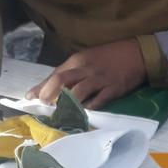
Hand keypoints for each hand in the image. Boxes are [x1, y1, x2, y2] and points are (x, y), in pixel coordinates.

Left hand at [28, 39, 146, 108]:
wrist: (137, 54)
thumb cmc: (109, 57)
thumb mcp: (87, 59)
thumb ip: (71, 72)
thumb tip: (51, 89)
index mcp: (78, 61)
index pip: (55, 74)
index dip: (41, 86)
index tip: (30, 97)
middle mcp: (86, 69)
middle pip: (62, 80)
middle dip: (50, 94)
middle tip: (44, 106)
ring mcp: (100, 79)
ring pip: (79, 91)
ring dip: (67, 103)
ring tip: (60, 114)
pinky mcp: (114, 88)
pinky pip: (99, 100)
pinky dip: (90, 107)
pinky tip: (83, 114)